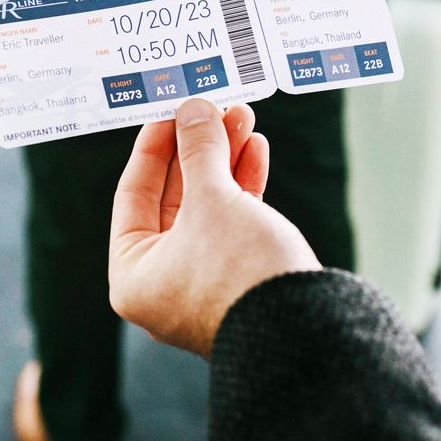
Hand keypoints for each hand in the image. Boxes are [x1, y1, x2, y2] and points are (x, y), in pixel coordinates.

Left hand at [109, 99, 320, 356]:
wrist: (307, 332)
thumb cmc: (240, 274)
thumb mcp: (211, 198)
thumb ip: (198, 149)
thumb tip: (193, 110)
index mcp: (133, 275)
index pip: (134, 194)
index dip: (154, 146)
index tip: (171, 110)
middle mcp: (162, 284)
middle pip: (174, 198)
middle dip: (199, 149)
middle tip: (215, 108)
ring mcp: (202, 285)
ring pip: (207, 208)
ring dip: (225, 161)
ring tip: (243, 118)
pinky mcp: (239, 282)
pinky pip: (232, 226)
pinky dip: (242, 188)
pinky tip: (256, 150)